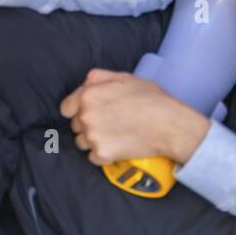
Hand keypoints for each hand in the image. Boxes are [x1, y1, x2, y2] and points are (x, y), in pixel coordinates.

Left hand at [61, 70, 210, 165]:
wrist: (168, 125)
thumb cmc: (150, 99)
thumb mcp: (123, 77)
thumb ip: (98, 78)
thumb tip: (84, 85)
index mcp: (88, 95)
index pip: (66, 108)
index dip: (78, 109)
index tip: (90, 112)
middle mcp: (86, 116)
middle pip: (75, 125)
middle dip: (88, 124)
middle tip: (110, 121)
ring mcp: (93, 136)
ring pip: (82, 142)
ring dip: (94, 140)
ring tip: (114, 133)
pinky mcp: (102, 154)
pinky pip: (93, 157)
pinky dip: (102, 154)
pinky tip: (117, 145)